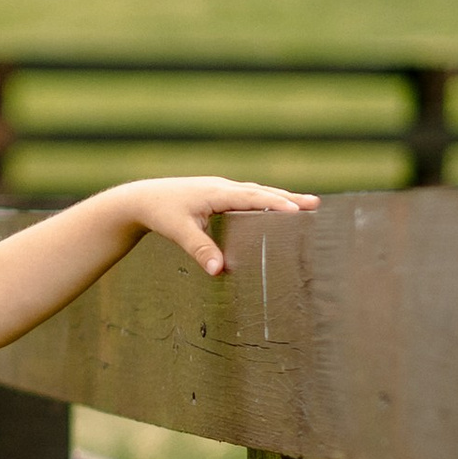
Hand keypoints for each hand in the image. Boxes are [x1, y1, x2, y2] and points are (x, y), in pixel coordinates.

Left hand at [122, 176, 317, 277]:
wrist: (141, 198)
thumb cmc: (160, 213)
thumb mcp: (179, 232)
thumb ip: (199, 250)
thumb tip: (218, 271)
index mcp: (216, 192)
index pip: (252, 197)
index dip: (275, 203)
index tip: (298, 210)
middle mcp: (222, 187)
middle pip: (261, 191)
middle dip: (288, 198)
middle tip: (316, 204)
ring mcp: (220, 189)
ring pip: (256, 192)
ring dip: (280, 197)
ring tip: (305, 204)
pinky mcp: (217, 194)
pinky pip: (247, 195)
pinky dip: (265, 199)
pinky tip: (273, 207)